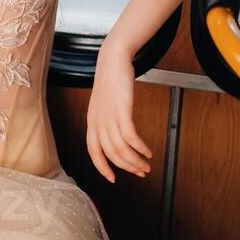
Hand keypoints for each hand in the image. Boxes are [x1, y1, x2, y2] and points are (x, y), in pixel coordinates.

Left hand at [86, 42, 152, 183]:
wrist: (112, 60)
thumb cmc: (110, 81)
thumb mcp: (103, 104)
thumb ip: (106, 120)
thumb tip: (116, 135)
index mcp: (91, 122)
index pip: (93, 152)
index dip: (102, 167)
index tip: (112, 179)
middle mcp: (98, 122)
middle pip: (111, 154)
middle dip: (126, 167)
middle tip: (141, 173)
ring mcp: (109, 117)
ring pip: (121, 149)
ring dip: (135, 161)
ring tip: (147, 165)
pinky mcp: (122, 110)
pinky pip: (131, 137)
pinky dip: (140, 148)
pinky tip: (148, 152)